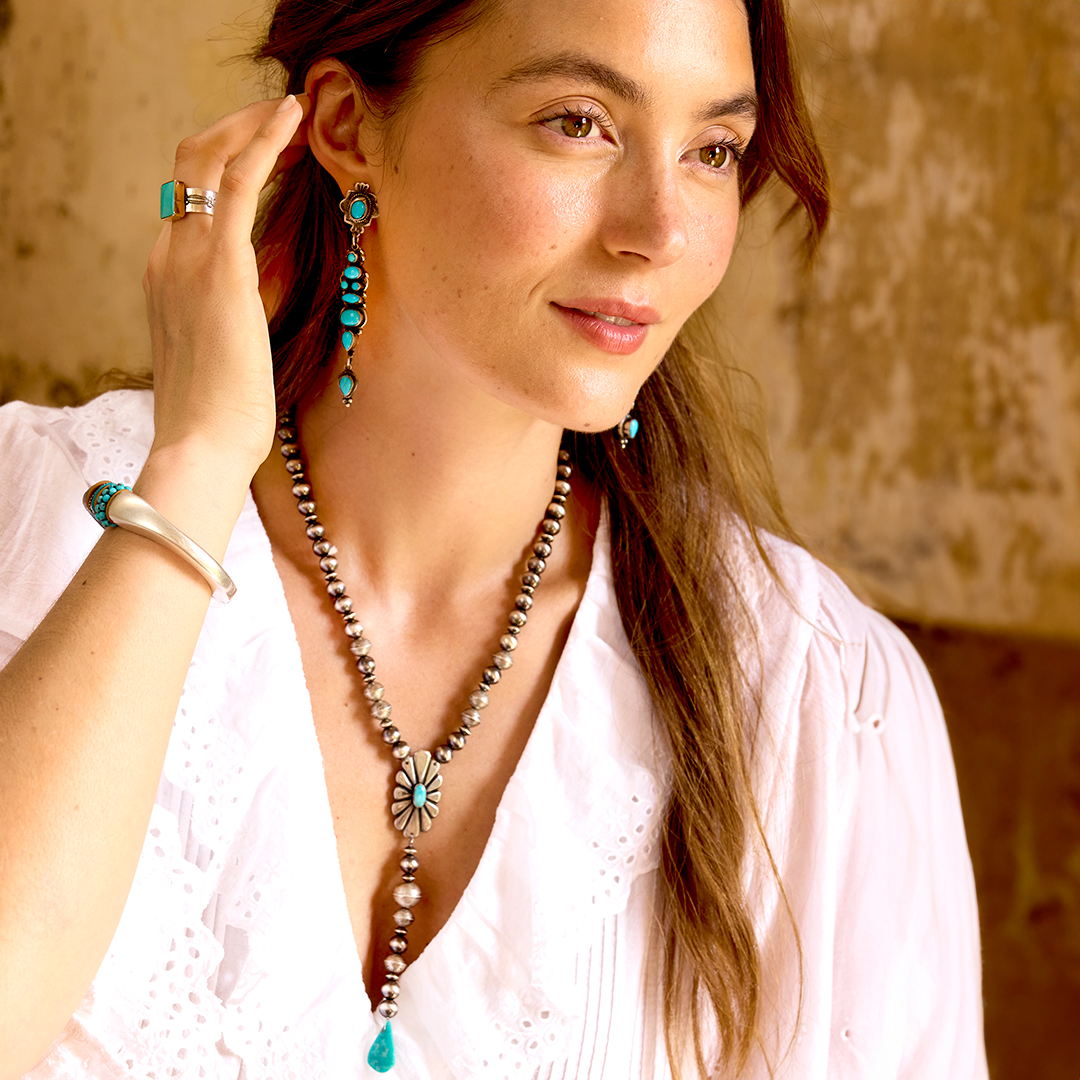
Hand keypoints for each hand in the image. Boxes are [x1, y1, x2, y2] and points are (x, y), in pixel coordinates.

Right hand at [142, 95, 309, 486]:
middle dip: (236, 129)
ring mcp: (188, 257)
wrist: (204, 445)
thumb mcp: (232, 349)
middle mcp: (169, 256)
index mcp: (169, 277)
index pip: (191, 199)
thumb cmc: (223, 413)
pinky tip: (294, 119)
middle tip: (284, 118)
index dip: (229, 164)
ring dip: (252, 125)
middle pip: (191, 163)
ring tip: (296, 111)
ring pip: (210, 158)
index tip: (271, 152)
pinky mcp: (221, 266)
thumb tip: (277, 278)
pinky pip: (240, 181)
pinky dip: (265, 141)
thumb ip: (245, 305)